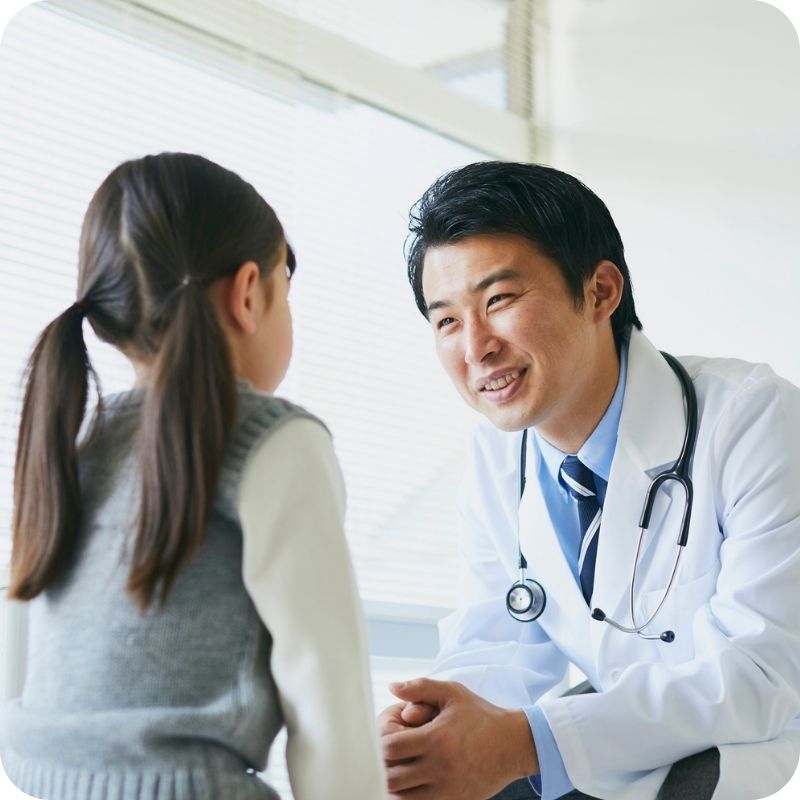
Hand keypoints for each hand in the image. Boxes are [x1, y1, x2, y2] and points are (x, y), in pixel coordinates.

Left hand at [381, 678, 538, 799]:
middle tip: (383, 756)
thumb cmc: (481, 715)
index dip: (379, 743)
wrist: (513, 743)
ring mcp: (448, 789)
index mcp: (436, 739)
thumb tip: (392, 687)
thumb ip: (420, 688)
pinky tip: (409, 785)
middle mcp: (440, 767)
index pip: (390, 748)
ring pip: (403, 797)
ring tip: (393, 770)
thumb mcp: (452, 693)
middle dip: (381, 766)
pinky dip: (410, 797)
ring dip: (393, 785)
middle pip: (392, 777)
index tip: (383, 737)